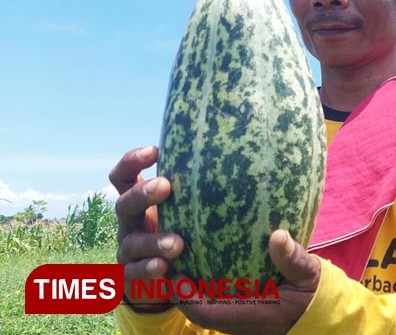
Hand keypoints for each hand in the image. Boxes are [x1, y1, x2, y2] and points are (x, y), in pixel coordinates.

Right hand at [109, 145, 183, 312]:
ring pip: (132, 243)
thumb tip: (231, 162)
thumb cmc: (183, 234)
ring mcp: (128, 253)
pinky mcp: (131, 280)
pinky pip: (134, 275)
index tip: (154, 151)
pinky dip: (149, 271)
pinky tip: (164, 269)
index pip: (125, 177)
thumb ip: (197, 192)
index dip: (133, 161)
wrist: (165, 283)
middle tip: (165, 186)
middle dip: (143, 194)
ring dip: (153, 241)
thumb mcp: (186, 211)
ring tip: (177, 244)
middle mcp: (130, 225)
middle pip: (124, 204)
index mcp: (141, 204)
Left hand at [176, 229, 320, 334]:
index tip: (176, 271)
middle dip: (183, 290)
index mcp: (253, 315)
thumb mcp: (308, 274)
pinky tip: (207, 266)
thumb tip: (277, 235)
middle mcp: (243, 323)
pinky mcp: (247, 316)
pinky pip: (219, 306)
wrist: (326, 315)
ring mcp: (243, 322)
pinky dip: (208, 290)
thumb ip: (293, 258)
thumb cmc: (316, 295)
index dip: (185, 295)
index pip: (206, 312)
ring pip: (208, 310)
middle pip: (199, 311)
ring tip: (185, 259)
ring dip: (194, 290)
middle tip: (173, 259)